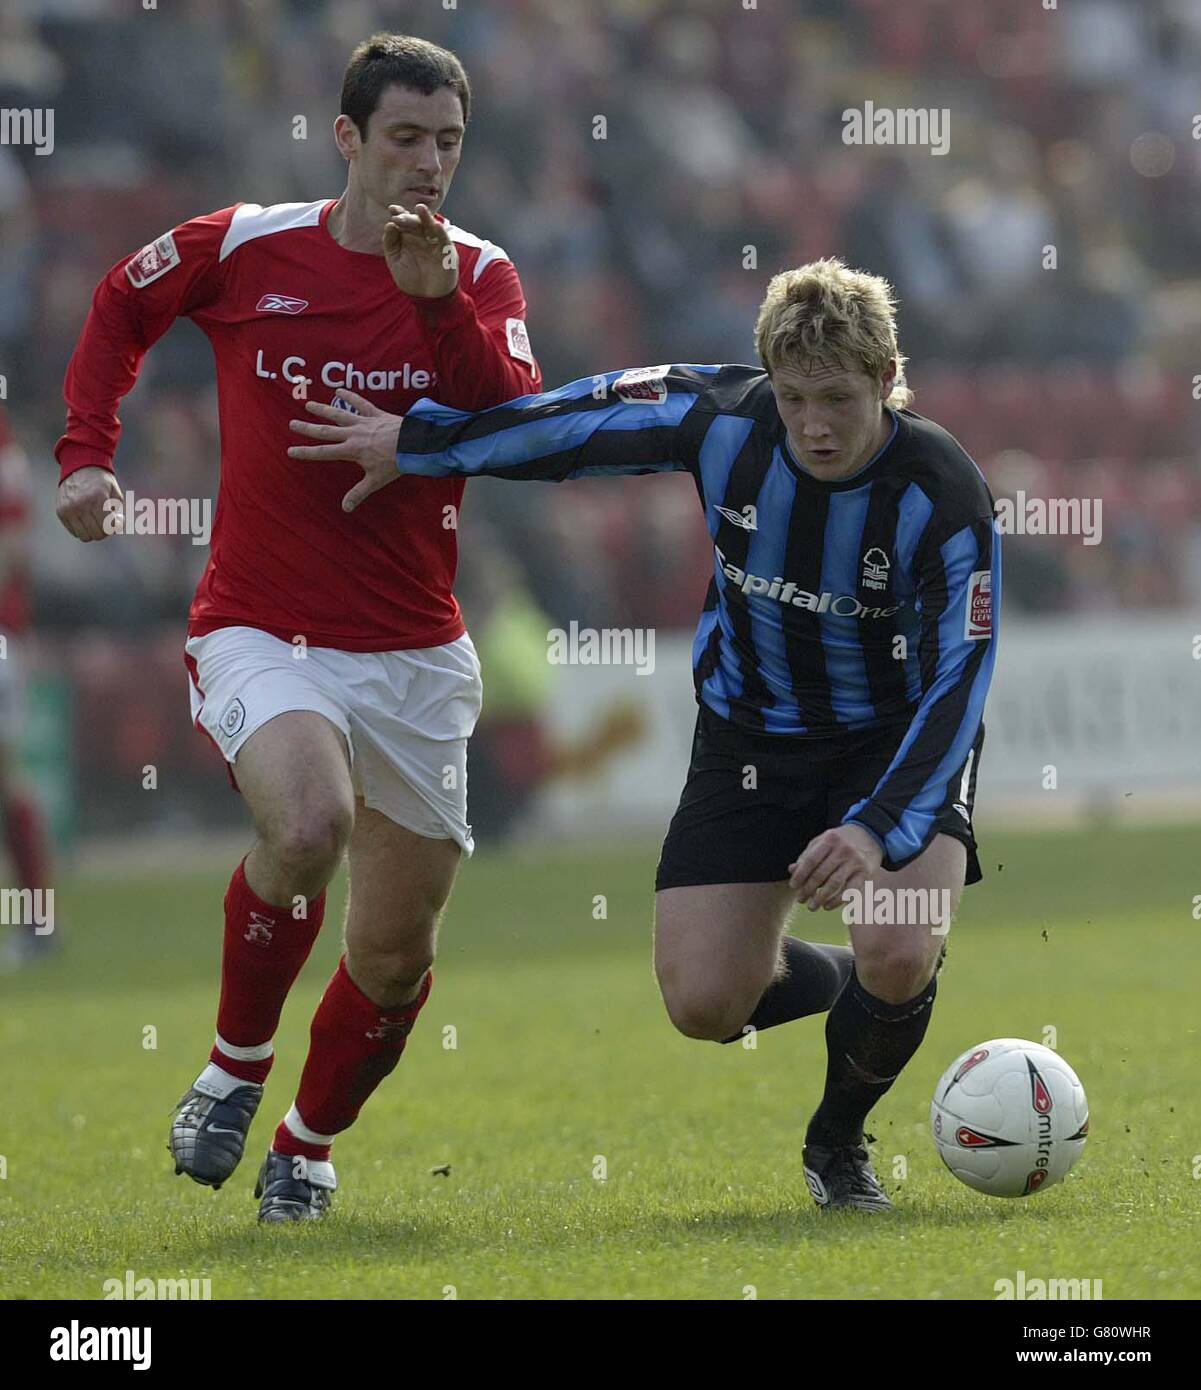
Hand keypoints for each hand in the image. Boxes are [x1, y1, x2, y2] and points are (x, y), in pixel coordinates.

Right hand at [56, 465, 123, 541]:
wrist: (79, 466)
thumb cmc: (101, 481)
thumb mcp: (115, 493)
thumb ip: (117, 512)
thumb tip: (114, 528)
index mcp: (97, 499)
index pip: (107, 527)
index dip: (116, 526)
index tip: (118, 519)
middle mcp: (81, 505)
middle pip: (97, 535)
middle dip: (106, 530)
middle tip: (109, 520)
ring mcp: (69, 509)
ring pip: (85, 536)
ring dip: (94, 531)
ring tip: (98, 521)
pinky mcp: (61, 511)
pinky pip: (74, 531)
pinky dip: (82, 529)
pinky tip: (87, 519)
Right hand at [287, 389, 404, 512]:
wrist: (414, 444)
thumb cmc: (395, 463)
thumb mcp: (376, 480)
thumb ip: (358, 493)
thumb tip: (345, 508)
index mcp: (351, 450)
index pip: (323, 452)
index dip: (306, 452)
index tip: (290, 450)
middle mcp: (353, 434)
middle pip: (325, 430)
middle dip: (307, 428)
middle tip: (292, 423)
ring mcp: (363, 422)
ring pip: (339, 414)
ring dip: (323, 409)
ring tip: (309, 404)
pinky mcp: (375, 414)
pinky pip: (360, 403)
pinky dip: (350, 396)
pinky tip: (339, 390)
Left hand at [382, 202, 458, 298]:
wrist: (426, 299)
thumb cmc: (410, 280)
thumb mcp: (395, 261)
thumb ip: (390, 242)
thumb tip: (389, 224)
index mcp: (409, 237)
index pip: (404, 222)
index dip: (399, 214)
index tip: (392, 209)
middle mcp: (422, 237)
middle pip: (416, 223)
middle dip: (408, 218)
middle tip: (400, 216)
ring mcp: (435, 244)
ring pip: (431, 227)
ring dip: (426, 218)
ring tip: (420, 209)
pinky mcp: (447, 253)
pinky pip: (444, 241)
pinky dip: (441, 233)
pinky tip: (436, 226)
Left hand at [789, 823, 883, 911]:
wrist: (870, 834)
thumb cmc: (841, 840)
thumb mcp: (823, 841)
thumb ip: (808, 855)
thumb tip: (792, 870)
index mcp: (830, 840)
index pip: (810, 860)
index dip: (800, 875)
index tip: (793, 886)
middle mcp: (843, 850)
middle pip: (821, 874)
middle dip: (808, 889)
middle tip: (801, 900)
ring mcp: (855, 861)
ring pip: (834, 884)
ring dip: (821, 898)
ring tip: (812, 906)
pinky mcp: (865, 873)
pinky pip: (850, 891)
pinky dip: (837, 901)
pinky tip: (827, 906)